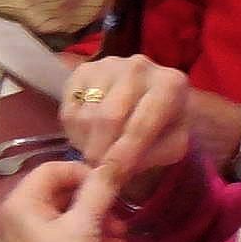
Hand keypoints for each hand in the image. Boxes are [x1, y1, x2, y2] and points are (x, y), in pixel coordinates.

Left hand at [0, 161, 122, 241]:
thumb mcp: (85, 226)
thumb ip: (99, 190)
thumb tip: (116, 158)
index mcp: (21, 202)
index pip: (52, 169)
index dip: (82, 173)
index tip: (109, 186)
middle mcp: (23, 214)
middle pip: (63, 190)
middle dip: (94, 200)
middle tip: (118, 212)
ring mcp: (36, 234)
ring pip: (72, 212)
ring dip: (99, 219)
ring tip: (121, 234)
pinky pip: (73, 231)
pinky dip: (94, 234)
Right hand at [59, 55, 216, 181]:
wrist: (152, 98)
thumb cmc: (166, 125)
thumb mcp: (171, 146)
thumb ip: (149, 158)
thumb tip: (116, 170)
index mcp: (170, 83)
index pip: (142, 123)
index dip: (124, 153)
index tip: (110, 177)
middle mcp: (139, 66)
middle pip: (109, 117)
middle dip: (101, 150)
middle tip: (98, 171)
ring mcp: (108, 64)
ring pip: (86, 114)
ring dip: (87, 143)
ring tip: (99, 150)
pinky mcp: (83, 69)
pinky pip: (69, 108)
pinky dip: (74, 131)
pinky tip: (89, 135)